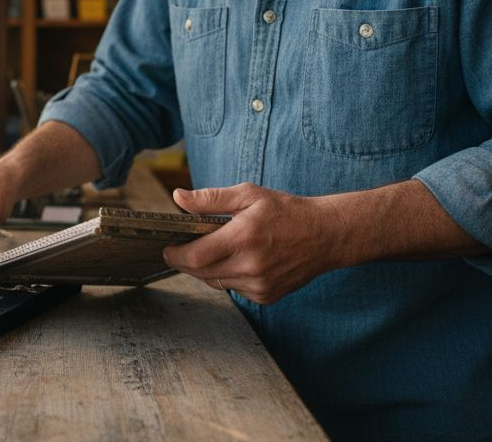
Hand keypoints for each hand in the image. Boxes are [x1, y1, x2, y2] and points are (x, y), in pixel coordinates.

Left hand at [162, 183, 339, 304]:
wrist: (326, 235)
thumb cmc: (286, 210)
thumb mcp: (249, 194)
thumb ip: (211, 199)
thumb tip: (178, 198)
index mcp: (244, 237)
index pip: (195, 256)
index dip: (175, 254)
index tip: (166, 247)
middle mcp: (251, 266)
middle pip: (201, 272)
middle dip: (185, 261)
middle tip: (178, 249)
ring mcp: (260, 285)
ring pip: (216, 282)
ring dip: (207, 269)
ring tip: (211, 251)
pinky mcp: (266, 296)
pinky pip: (234, 289)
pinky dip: (228, 276)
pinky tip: (237, 261)